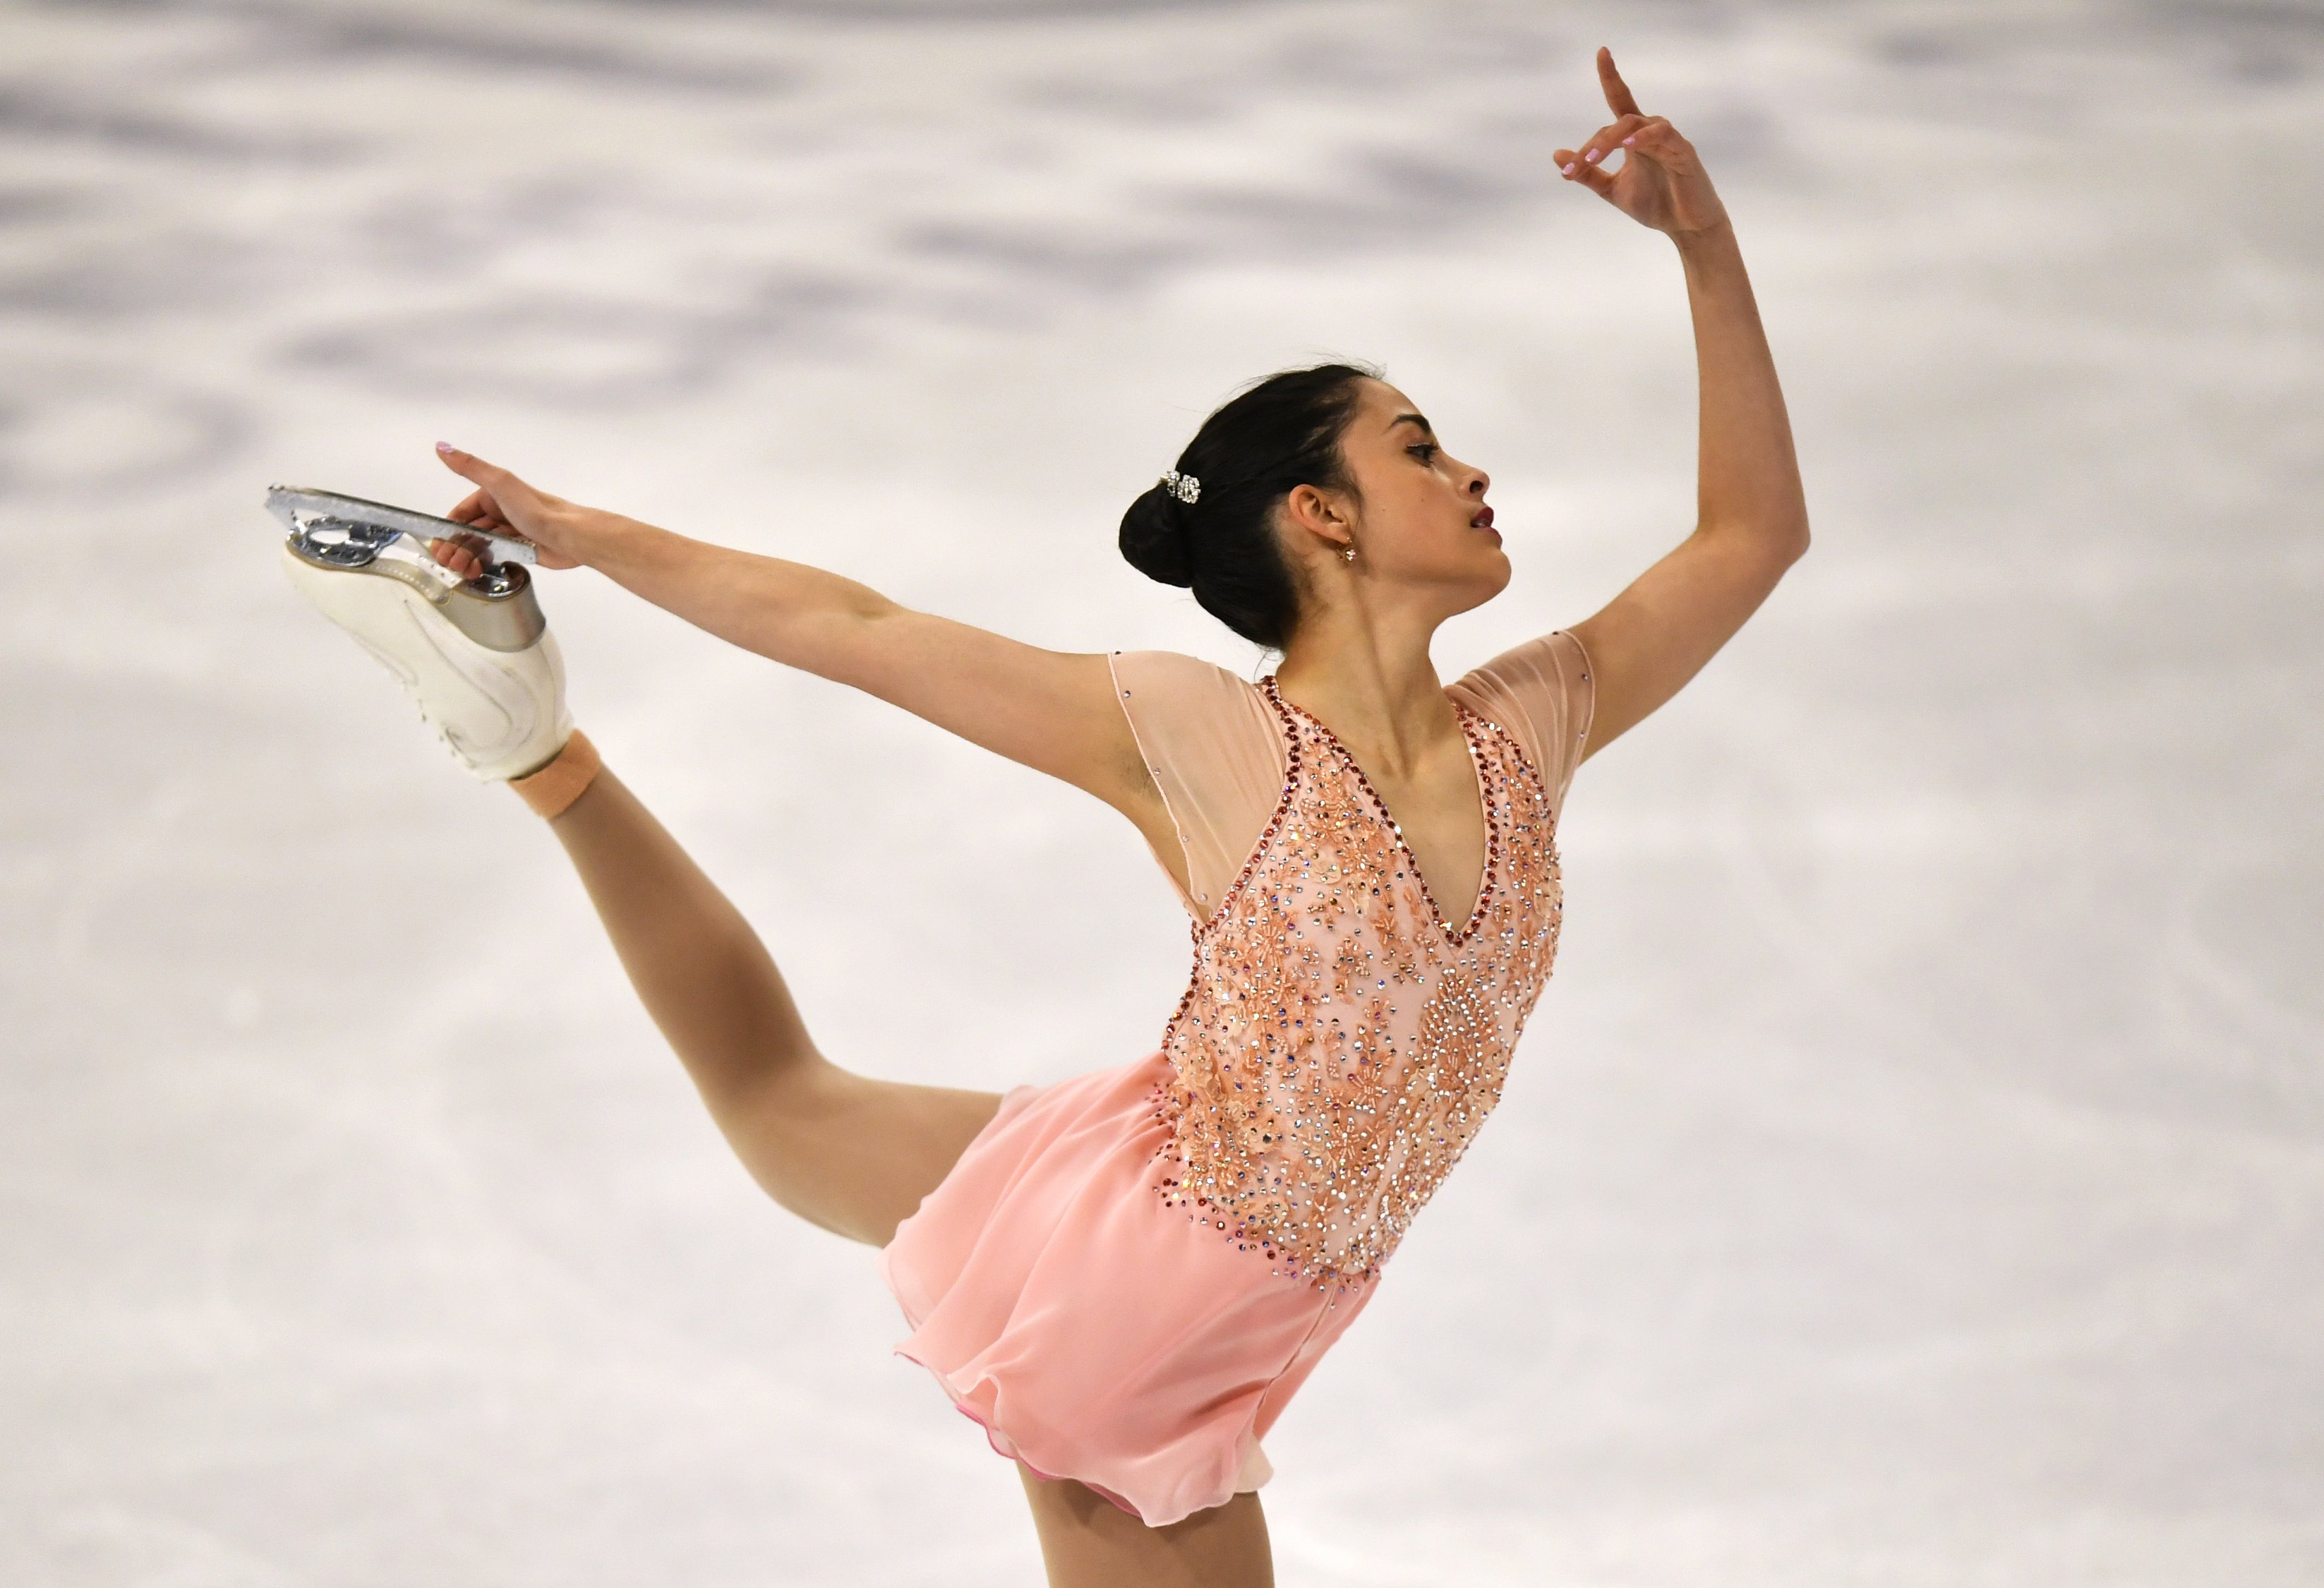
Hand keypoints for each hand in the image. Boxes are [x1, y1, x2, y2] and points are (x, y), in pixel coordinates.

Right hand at [428, 442, 589, 575]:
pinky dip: (481, 565)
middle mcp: (499, 512)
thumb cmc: (536, 510)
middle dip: (454, 547)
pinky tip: (475, 572)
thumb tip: (441, 446)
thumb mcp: (499, 484)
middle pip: (468, 532)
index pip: (460, 513)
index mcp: (492, 495)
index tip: (438, 546)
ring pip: (479, 546)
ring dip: (465, 558)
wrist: (570, 536)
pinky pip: (493, 557)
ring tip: (461, 570)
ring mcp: (509, 531)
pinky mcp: (519, 549)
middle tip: (448, 562)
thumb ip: (470, 468)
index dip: (448, 529)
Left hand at [1555, 47, 1727, 235]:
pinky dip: (1645, 137)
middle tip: (1575, 166)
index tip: (1602, 51)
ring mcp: (1669, 140)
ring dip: (1610, 140)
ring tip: (1592, 159)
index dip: (1611, 76)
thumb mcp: (1611, 190)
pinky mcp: (1684, 152)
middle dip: (1594, 143)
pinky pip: (1665, 136)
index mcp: (1634, 137)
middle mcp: (1651, 132)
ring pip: (1637, 124)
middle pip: (1620, 120)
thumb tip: (1557, 155)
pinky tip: (1630, 144)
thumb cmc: (1654, 204)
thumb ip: (1587, 172)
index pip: (1620, 100)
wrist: (1685, 227)